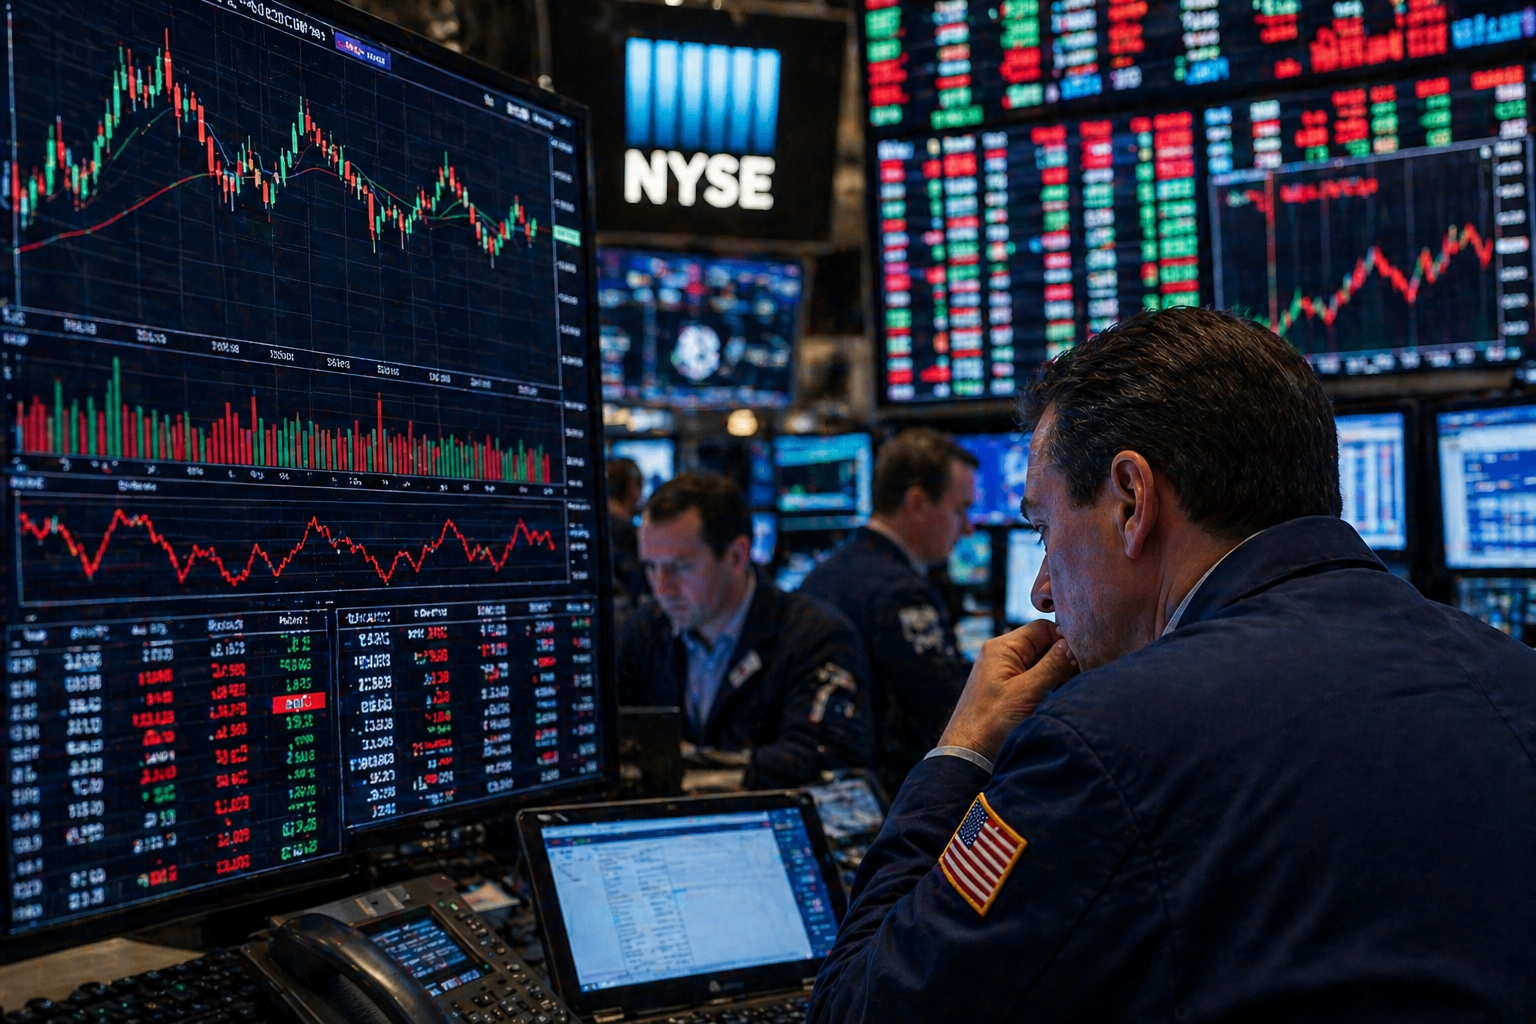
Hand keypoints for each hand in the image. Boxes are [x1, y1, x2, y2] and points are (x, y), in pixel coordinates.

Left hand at [938, 620, 1077, 761]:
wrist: (969, 754)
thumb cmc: (991, 723)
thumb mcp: (1026, 692)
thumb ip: (1052, 666)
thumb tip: (1073, 644)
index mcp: (1003, 648)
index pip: (1042, 628)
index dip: (1064, 639)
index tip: (1081, 656)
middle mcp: (1003, 655)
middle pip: (1043, 644)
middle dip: (1062, 658)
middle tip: (1074, 677)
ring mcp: (1006, 672)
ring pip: (1042, 663)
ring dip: (1057, 674)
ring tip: (1064, 690)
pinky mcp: (1010, 689)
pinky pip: (1036, 678)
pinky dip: (1049, 685)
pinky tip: (1056, 698)